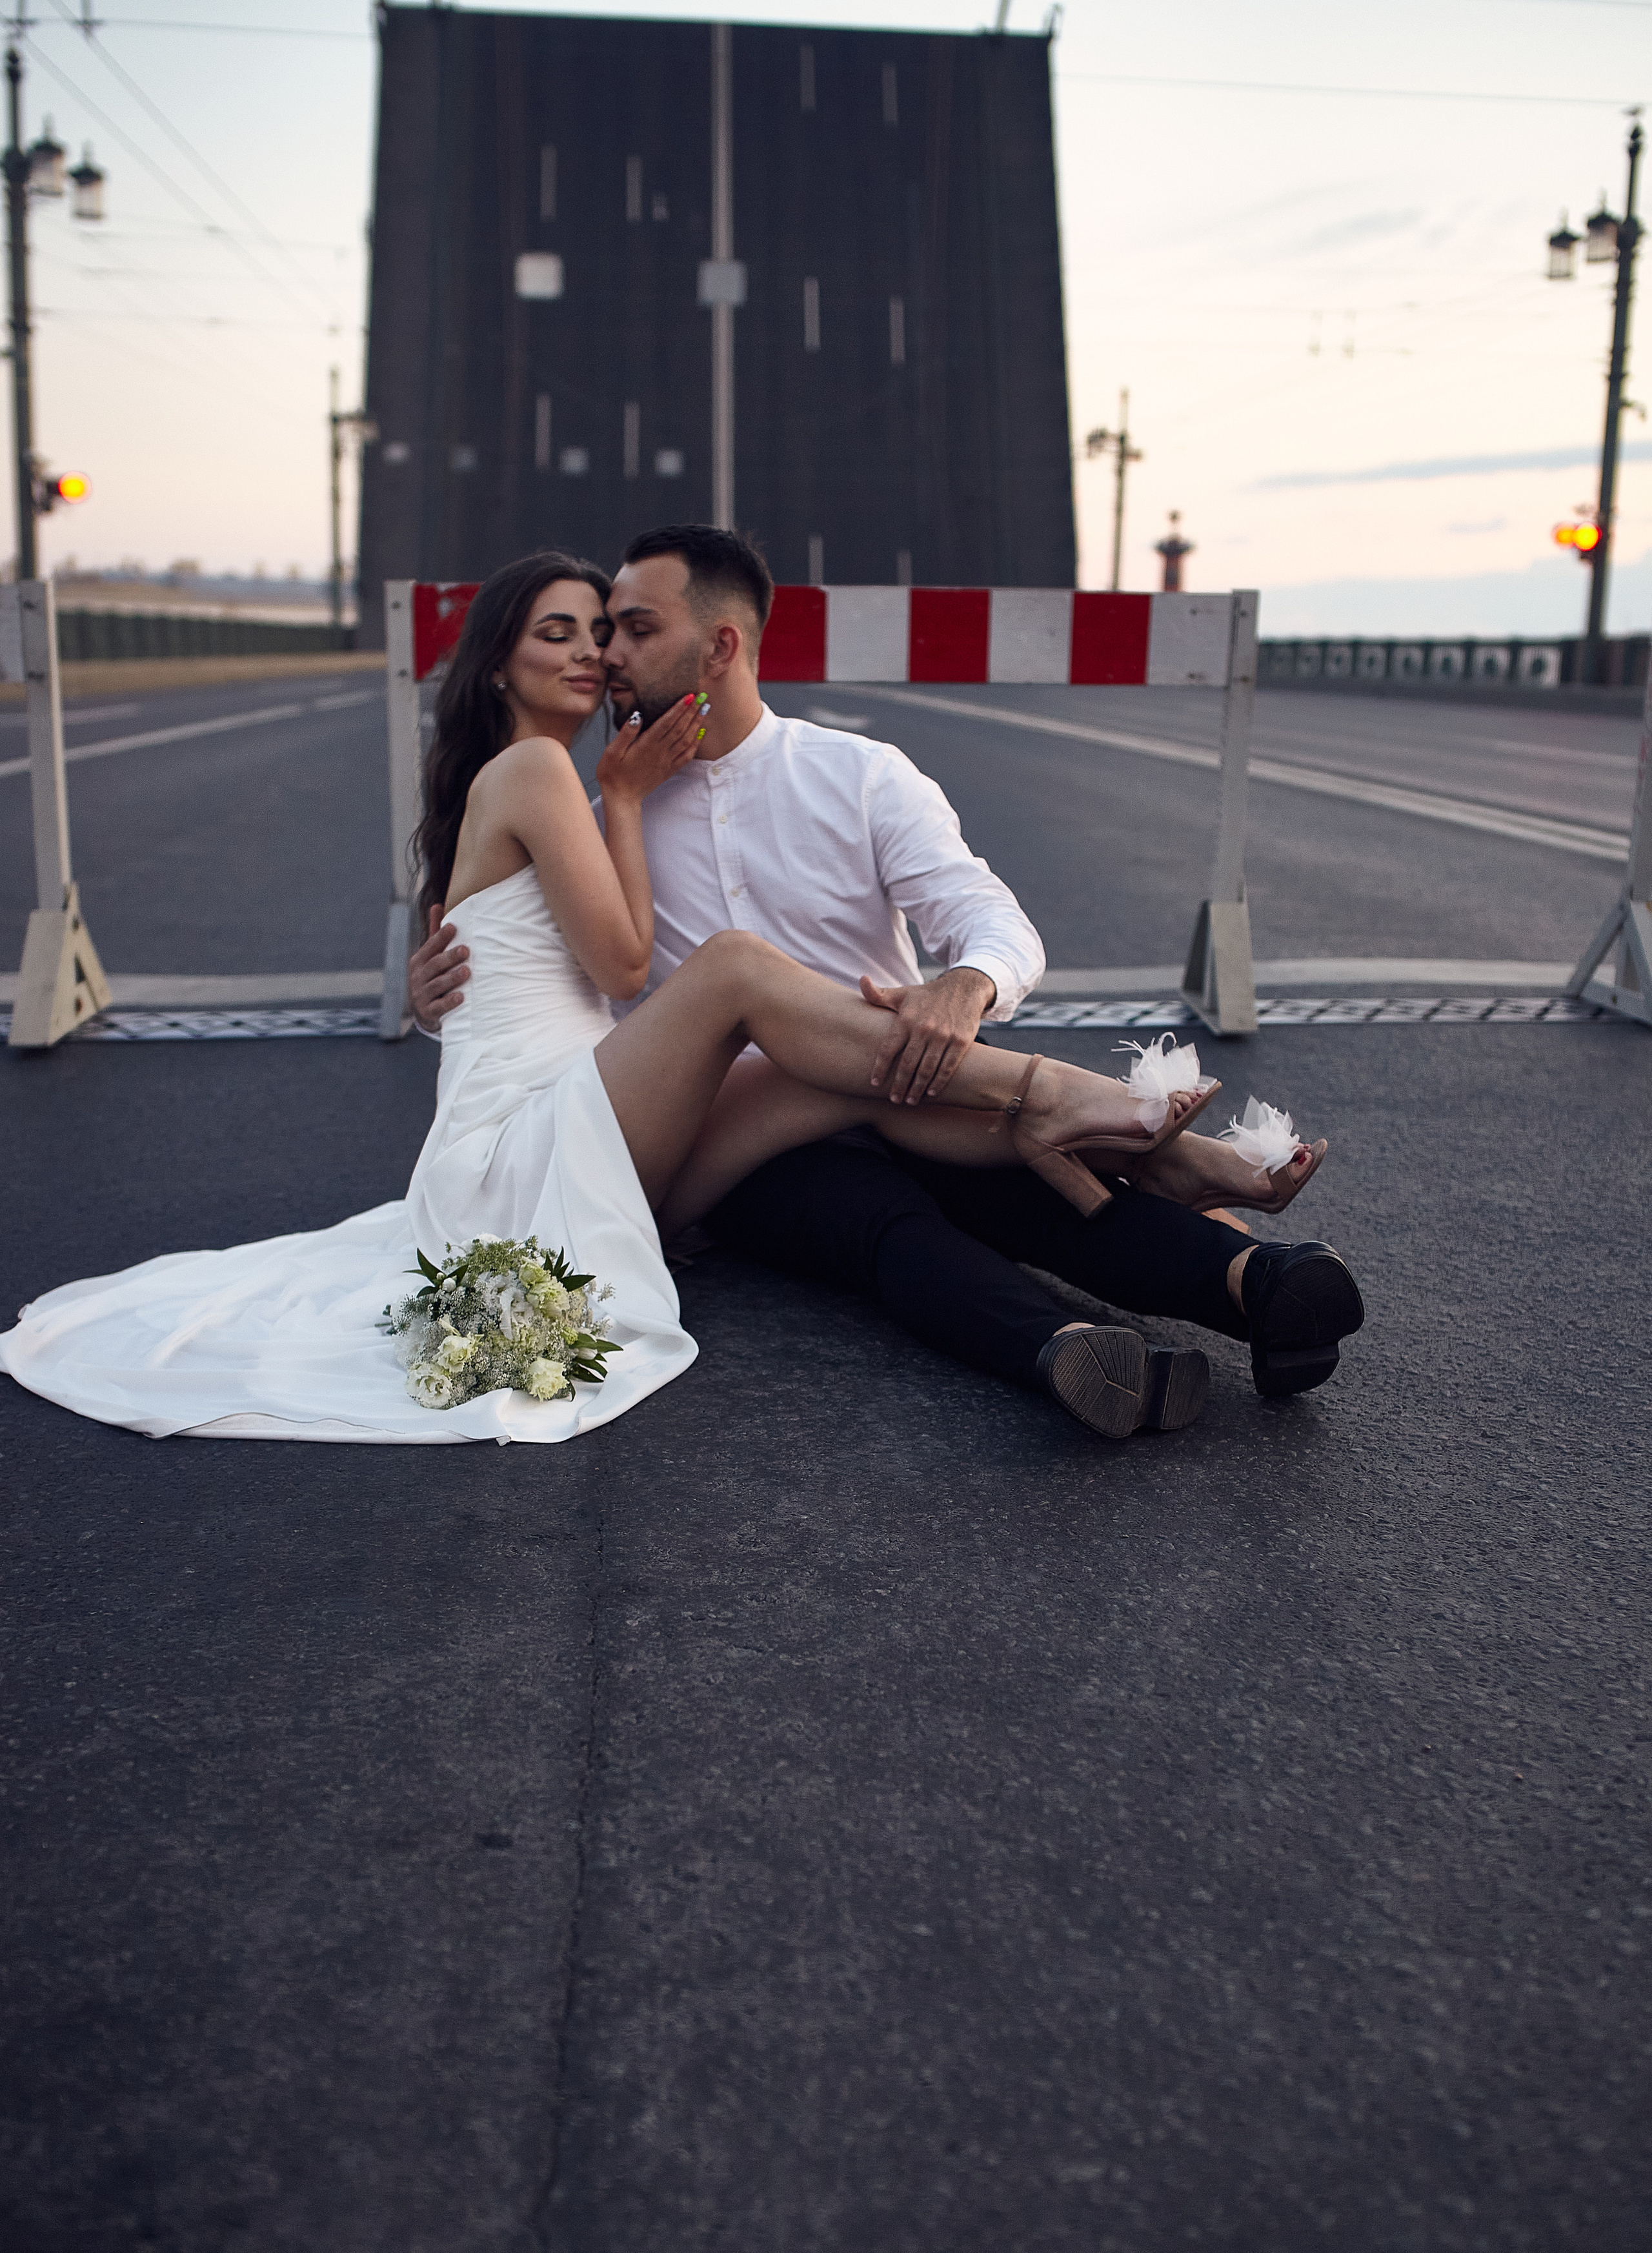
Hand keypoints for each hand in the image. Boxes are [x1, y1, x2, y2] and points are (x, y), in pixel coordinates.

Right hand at [409, 904, 469, 1027]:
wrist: (423, 1012)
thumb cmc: (431, 977)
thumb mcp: (430, 957)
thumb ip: (434, 934)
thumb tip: (436, 905)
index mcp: (419, 961)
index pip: (430, 947)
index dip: (440, 937)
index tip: (453, 927)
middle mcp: (418, 977)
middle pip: (434, 965)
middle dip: (449, 957)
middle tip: (465, 950)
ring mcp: (421, 995)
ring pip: (436, 985)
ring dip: (451, 978)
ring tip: (466, 972)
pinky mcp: (428, 1012)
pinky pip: (438, 1007)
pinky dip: (449, 1002)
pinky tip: (461, 997)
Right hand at [595, 692, 704, 803]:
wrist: (622, 799)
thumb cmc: (613, 775)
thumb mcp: (612, 752)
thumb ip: (626, 733)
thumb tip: (637, 715)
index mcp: (646, 745)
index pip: (666, 722)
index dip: (678, 708)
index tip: (689, 696)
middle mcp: (660, 752)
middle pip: (680, 728)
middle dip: (692, 711)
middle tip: (703, 697)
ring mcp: (666, 761)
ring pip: (686, 740)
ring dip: (696, 724)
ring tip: (705, 710)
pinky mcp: (668, 770)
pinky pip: (686, 756)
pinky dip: (695, 744)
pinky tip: (700, 735)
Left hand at [860, 965, 996, 1104]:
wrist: (964, 988)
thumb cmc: (927, 996)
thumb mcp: (902, 993)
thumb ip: (878, 994)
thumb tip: (861, 979)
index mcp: (906, 1019)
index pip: (888, 1049)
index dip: (880, 1068)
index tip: (875, 1084)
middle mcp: (924, 1029)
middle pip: (907, 1064)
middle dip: (899, 1085)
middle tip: (894, 1100)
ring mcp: (944, 1036)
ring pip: (927, 1069)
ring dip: (917, 1089)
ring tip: (910, 1101)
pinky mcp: (961, 1041)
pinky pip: (948, 1067)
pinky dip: (939, 1082)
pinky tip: (931, 1092)